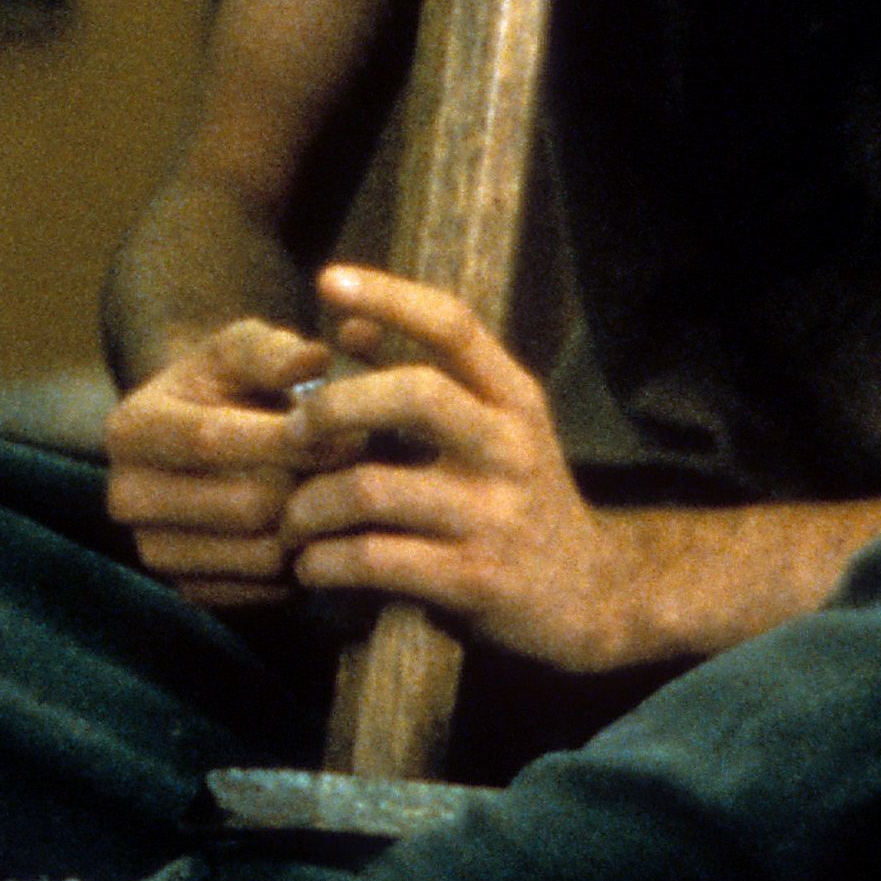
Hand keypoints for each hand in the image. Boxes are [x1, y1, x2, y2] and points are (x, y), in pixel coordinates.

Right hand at [102, 316, 332, 608]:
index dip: (286, 439)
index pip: (211, 440)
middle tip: (356, 470)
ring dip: (314, 528)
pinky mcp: (187, 592)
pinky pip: (265, 592)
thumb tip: (313, 358)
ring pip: (262, 555)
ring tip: (338, 494)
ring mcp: (153, 552)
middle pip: (244, 506)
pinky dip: (301, 563)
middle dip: (310, 486)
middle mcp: (126, 497)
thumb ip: (273, 351)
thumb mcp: (242, 351)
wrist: (202, 443)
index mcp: (129, 429)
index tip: (345, 431)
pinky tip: (313, 526)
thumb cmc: (228, 386)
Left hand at [269, 265, 641, 673]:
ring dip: (309, 504)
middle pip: (413, 393)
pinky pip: (374, 560)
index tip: (328, 280)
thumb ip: (432, 379)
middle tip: (290, 432)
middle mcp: (510, 448)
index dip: (389, 295)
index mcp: (515, 401)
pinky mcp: (474, 580)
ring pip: (371, 488)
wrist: (590, 600)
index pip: (453, 326)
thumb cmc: (519, 501)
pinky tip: (312, 567)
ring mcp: (494, 516)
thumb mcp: (497, 431)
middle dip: (332, 406)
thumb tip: (350, 327)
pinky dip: (325, 563)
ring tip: (290, 519)